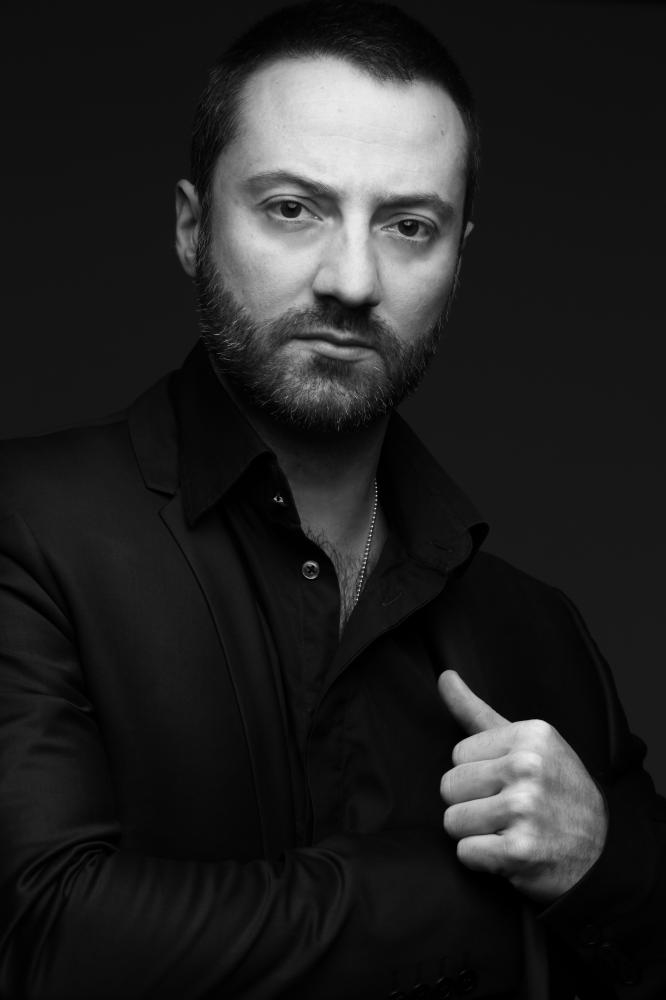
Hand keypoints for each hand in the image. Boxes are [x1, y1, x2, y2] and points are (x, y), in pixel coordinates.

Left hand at [438, 670, 607, 902]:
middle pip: (449, 786)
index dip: (477, 773)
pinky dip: (482, 860)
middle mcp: (528, 767)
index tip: (507, 782)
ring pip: (452, 820)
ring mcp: (524, 808)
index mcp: (530, 735)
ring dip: (474, 833)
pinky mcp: (519, 850)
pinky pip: (465, 852)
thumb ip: (476, 711)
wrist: (601, 850)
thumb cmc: (554, 790)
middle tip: (505, 810)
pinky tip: (510, 853)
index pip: (458, 754)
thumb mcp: (525, 743)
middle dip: (470, 803)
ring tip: (507, 830)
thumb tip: (444, 677)